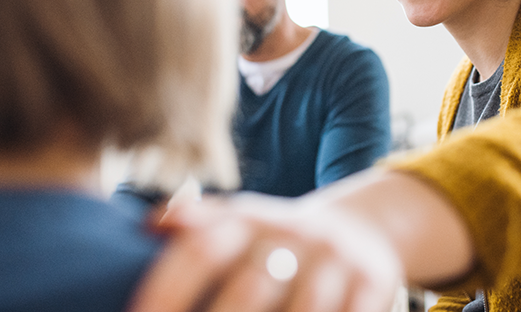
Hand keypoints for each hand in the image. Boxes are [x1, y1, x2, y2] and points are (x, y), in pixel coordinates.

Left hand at [127, 191, 402, 311]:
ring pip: (302, 311)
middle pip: (249, 289)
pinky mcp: (375, 282)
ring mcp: (336, 260)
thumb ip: (197, 224)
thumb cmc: (279, 240)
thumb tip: (146, 226)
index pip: (201, 250)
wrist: (360, 230)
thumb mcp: (241, 222)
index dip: (166, 291)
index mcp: (250, 218)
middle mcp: (294, 233)